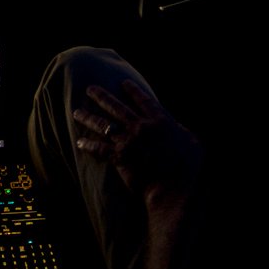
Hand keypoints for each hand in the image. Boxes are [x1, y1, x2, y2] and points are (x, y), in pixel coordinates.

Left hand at [73, 80, 202, 206]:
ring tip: (77, 111)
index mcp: (160, 120)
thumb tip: (176, 129)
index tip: (122, 82)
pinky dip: (88, 145)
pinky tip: (80, 142)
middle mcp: (141, 127)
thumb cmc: (189, 167)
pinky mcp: (119, 158)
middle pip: (117, 107)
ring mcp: (129, 141)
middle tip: (90, 88)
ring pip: (104, 125)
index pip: (143, 100)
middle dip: (102, 96)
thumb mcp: (192, 142)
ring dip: (88, 117)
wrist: (174, 186)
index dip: (132, 90)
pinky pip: (99, 149)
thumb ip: (180, 131)